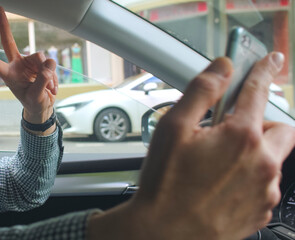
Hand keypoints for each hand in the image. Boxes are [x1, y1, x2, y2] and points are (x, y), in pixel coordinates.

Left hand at [0, 6, 57, 125]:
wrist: (43, 106)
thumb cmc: (34, 102)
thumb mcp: (36, 97)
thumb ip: (42, 81)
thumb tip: (49, 63)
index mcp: (9, 76)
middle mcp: (17, 65)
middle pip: (8, 42)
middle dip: (4, 25)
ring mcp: (29, 62)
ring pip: (40, 57)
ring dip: (48, 73)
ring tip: (49, 88)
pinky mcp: (41, 63)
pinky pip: (50, 64)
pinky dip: (53, 77)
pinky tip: (51, 87)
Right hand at [87, 52, 294, 239]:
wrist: (164, 233)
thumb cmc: (166, 186)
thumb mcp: (173, 128)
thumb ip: (201, 92)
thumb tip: (220, 69)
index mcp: (241, 137)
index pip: (258, 91)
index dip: (263, 71)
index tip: (269, 62)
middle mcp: (262, 163)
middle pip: (281, 129)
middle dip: (262, 124)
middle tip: (232, 131)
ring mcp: (265, 191)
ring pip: (272, 160)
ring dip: (253, 154)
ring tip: (217, 164)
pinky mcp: (260, 211)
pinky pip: (265, 186)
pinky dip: (249, 179)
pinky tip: (219, 184)